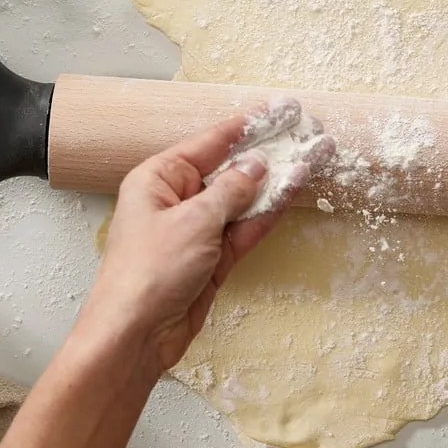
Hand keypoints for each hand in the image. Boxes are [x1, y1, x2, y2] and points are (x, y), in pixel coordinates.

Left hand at [83, 100, 334, 371]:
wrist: (135, 336)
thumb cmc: (149, 272)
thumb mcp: (193, 221)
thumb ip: (230, 190)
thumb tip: (256, 166)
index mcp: (159, 178)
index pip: (210, 142)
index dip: (247, 126)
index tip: (279, 110)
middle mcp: (178, 198)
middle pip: (230, 168)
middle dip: (268, 151)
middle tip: (304, 132)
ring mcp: (198, 229)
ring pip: (244, 198)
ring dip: (276, 181)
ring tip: (312, 157)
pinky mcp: (213, 257)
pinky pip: (246, 226)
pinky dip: (269, 211)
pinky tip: (294, 190)